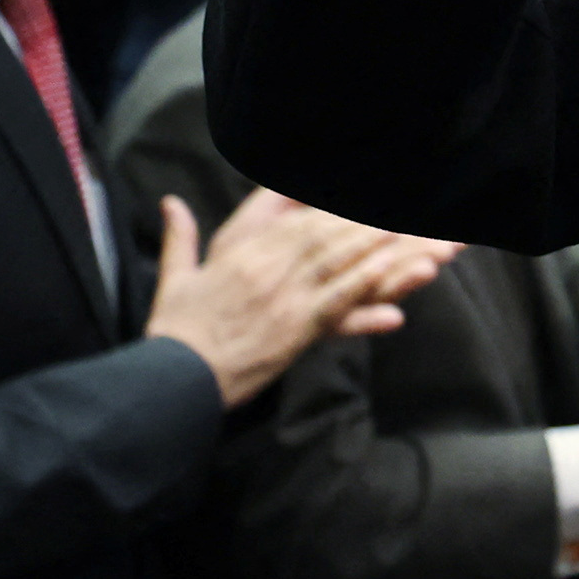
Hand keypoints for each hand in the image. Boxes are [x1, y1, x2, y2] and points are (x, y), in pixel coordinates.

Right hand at [143, 191, 456, 406]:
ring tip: (409, 232)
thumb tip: (170, 202)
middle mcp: (269, 268)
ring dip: (376, 245)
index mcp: (244, 252)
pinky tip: (393, 274)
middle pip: (326, 234)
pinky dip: (367, 284)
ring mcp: (285, 297)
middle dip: (364, 222)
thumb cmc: (174, 330)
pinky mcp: (296, 328)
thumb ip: (180, 237)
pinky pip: (339, 301)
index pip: (298, 221)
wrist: (174, 376)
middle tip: (401, 213)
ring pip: (338, 261)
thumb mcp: (175, 277)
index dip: (331, 210)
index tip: (359, 205)